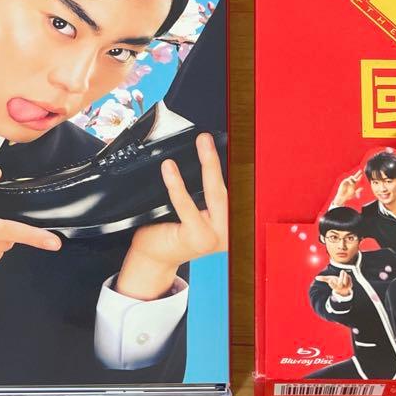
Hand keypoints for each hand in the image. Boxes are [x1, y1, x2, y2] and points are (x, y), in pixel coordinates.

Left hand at [115, 133, 227, 300]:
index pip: (238, 189)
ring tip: (203, 144)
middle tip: (214, 137)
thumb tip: (211, 155)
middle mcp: (230, 231)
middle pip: (231, 189)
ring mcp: (217, 236)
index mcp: (234, 223)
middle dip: (225, 160)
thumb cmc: (172, 231)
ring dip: (209, 166)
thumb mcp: (197, 209)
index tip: (240, 142)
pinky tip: (170, 169)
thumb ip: (208, 193)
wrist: (154, 259)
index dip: (240, 166)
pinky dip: (177, 186)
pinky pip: (187, 206)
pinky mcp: (198, 238)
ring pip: (215, 194)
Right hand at [316, 270, 352, 298]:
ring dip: (345, 275)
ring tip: (343, 272)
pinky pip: (349, 279)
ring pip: (346, 280)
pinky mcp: (350, 285)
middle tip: (342, 271)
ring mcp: (345, 287)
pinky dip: (348, 276)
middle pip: (341, 282)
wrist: (343, 289)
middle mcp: (340, 288)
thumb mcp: (329, 280)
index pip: (333, 286)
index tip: (330, 280)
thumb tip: (316, 277)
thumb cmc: (335, 283)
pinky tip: (346, 275)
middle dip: (341, 276)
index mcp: (334, 287)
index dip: (331, 283)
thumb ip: (323, 279)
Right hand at [332, 170, 362, 206]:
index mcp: (353, 185)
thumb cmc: (348, 196)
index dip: (359, 177)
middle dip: (358, 173)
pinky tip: (352, 183)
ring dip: (354, 178)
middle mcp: (350, 182)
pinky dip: (350, 181)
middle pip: (354, 176)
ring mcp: (347, 182)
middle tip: (361, 170)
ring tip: (356, 181)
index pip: (357, 180)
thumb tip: (362, 188)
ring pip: (351, 177)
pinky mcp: (343, 182)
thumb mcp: (354, 194)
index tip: (362, 174)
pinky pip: (347, 179)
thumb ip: (358, 191)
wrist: (342, 197)